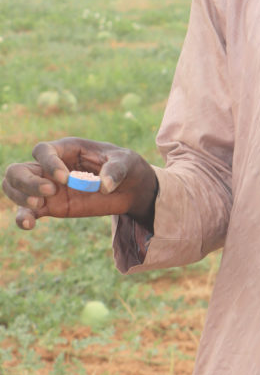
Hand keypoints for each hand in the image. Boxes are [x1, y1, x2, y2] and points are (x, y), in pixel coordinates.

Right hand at [2, 137, 157, 232]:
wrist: (130, 187)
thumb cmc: (125, 166)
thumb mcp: (126, 162)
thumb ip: (115, 170)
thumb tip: (104, 185)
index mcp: (67, 149)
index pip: (43, 151)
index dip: (49, 163)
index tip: (66, 179)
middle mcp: (51, 166)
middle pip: (19, 169)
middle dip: (28, 182)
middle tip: (50, 192)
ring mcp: (48, 187)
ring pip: (15, 188)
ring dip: (21, 197)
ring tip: (40, 206)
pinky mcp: (51, 206)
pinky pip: (28, 211)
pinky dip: (23, 218)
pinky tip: (28, 225)